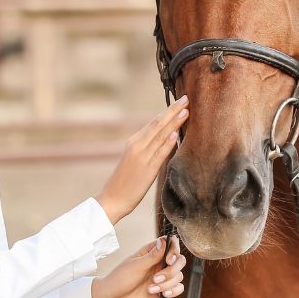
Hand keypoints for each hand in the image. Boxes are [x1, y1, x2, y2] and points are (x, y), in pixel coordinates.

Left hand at [91, 235, 186, 297]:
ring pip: (178, 275)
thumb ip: (153, 255)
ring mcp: (162, 276)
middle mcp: (160, 262)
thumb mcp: (136, 265)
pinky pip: (178, 288)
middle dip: (171, 271)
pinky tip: (164, 294)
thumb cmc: (120, 278)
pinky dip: (174, 291)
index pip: (172, 244)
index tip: (168, 260)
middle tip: (156, 278)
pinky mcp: (163, 288)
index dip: (174, 250)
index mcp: (153, 252)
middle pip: (179, 261)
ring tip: (151, 288)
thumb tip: (164, 240)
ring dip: (167, 283)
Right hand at [95, 97, 188, 223]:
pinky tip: (176, 134)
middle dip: (173, 110)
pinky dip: (167, 142)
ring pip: (160, 135)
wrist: (111, 199)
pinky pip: (159, 153)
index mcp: (134, 141)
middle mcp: (137, 145)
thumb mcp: (136, 159)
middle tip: (186, 98)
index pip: (154, 122)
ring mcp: (142, 156)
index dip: (168, 111)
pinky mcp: (147, 169)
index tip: (180, 101)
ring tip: (186, 111)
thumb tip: (168, 137)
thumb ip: (150, 147)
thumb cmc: (125, 181)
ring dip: (174, 122)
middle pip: (157, 124)